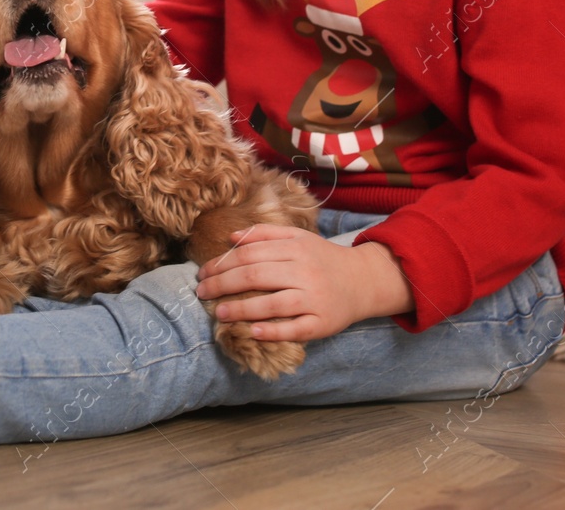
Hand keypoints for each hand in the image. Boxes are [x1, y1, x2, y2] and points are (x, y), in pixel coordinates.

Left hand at [193, 224, 414, 341]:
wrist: (363, 280)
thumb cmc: (322, 259)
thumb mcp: (298, 237)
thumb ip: (265, 233)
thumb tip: (230, 237)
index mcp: (295, 248)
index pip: (249, 254)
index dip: (222, 263)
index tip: (203, 272)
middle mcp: (304, 272)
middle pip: (255, 276)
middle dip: (222, 284)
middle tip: (201, 292)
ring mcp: (314, 299)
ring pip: (272, 304)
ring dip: (241, 309)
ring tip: (219, 312)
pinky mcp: (322, 323)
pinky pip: (294, 329)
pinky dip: (272, 331)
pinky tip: (251, 331)